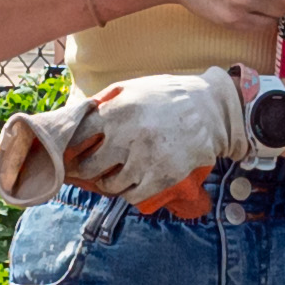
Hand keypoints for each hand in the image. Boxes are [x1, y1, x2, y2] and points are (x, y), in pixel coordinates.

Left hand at [74, 67, 255, 210]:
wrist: (210, 109)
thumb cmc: (168, 96)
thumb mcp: (134, 87)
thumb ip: (106, 101)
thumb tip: (78, 116)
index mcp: (117, 111)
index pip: (79, 136)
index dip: (73, 146)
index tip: (73, 151)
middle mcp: (128, 136)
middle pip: (89, 166)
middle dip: (87, 170)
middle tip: (90, 170)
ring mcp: (145, 159)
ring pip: (111, 185)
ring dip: (109, 184)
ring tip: (114, 177)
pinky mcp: (162, 177)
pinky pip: (133, 196)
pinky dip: (129, 194)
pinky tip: (132, 185)